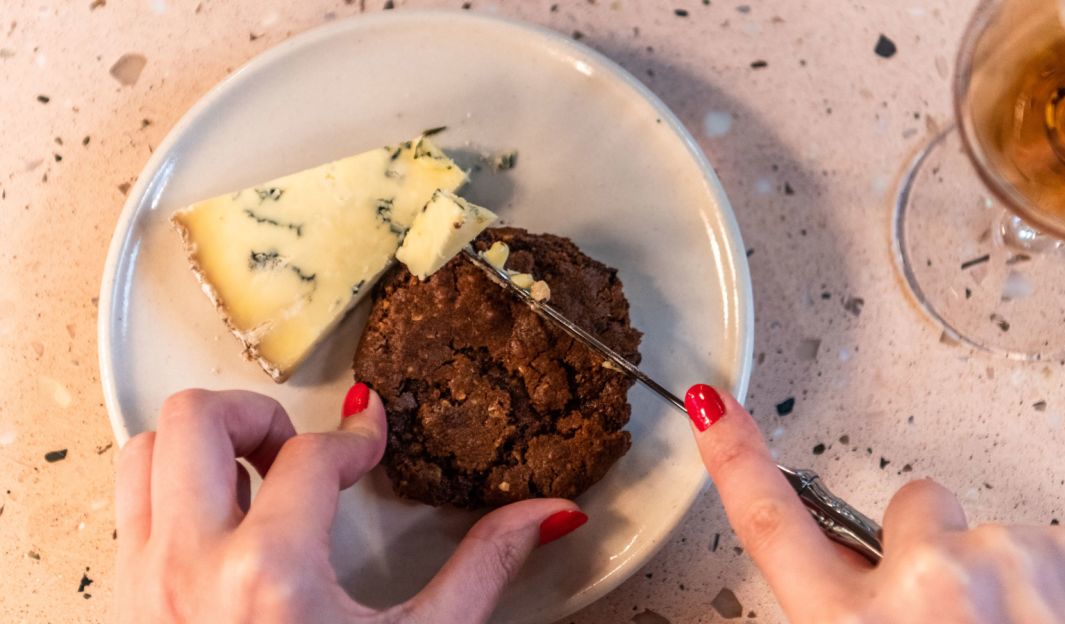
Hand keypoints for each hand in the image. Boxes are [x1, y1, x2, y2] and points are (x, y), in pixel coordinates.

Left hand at [115, 387, 586, 623]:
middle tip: (299, 448)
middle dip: (259, 414)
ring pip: (147, 448)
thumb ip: (483, 568)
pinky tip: (224, 519)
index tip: (371, 437)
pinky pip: (130, 501)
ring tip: (256, 475)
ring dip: (204, 443)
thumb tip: (544, 516)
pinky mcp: (121, 598)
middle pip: (200, 417)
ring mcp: (144, 580)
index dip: (357, 435)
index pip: (313, 454)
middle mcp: (191, 566)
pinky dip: (171, 484)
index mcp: (273, 575)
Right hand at [684, 384, 1064, 622]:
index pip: (770, 523)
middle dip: (938, 545)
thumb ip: (852, 615)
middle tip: (965, 618)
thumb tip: (858, 571)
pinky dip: (1064, 584)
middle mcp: (922, 586)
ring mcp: (1003, 563)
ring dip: (1008, 577)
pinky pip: (1053, 545)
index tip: (714, 410)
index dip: (736, 458)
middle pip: (916, 509)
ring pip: (993, 533)